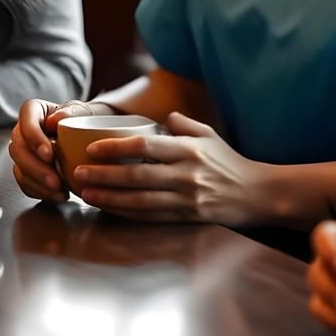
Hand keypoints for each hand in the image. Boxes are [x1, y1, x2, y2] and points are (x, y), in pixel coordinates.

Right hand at [8, 97, 107, 201]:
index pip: (26, 119)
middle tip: (56, 181)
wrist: (89, 137)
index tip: (50, 155)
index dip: (33, 138)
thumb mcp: (86, 112)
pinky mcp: (27, 170)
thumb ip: (74, 111)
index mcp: (35, 111)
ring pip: (19, 169)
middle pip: (18, 149)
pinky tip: (59, 195)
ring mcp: (23, 152)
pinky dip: (41, 192)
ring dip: (38, 183)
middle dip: (36, 168)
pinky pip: (26, 184)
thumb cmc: (86, 120)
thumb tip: (55, 120)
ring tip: (60, 191)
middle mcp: (24, 131)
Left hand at [74, 112, 276, 226]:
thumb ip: (183, 124)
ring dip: (109, 197)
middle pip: (137, 175)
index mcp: (188, 149)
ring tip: (85, 193)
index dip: (116, 147)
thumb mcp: (209, 134)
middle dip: (104, 175)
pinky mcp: (186, 217)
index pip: (145, 145)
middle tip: (78, 173)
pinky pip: (150, 217)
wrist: (257, 194)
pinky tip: (109, 208)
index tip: (93, 148)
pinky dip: (126, 213)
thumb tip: (162, 118)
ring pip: (139, 200)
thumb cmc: (229, 161)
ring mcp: (185, 198)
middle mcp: (185, 174)